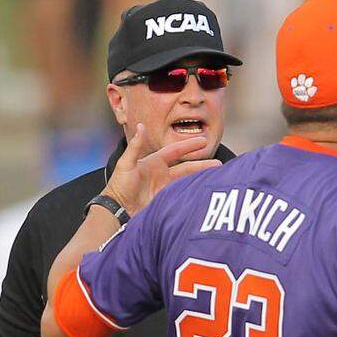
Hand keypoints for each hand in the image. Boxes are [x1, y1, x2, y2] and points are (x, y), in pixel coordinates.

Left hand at [102, 124, 221, 213]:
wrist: (117, 210)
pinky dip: (193, 191)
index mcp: (154, 162)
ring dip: (200, 178)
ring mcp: (165, 187)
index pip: (175, 151)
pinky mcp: (167, 200)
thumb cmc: (119, 186)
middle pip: (186, 167)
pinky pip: (183, 193)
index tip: (203, 141)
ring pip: (187, 180)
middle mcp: (162, 174)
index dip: (189, 146)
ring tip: (216, 177)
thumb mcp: (126, 164)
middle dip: (202, 164)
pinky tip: (203, 191)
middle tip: (218, 163)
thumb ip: (136, 146)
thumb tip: (141, 126)